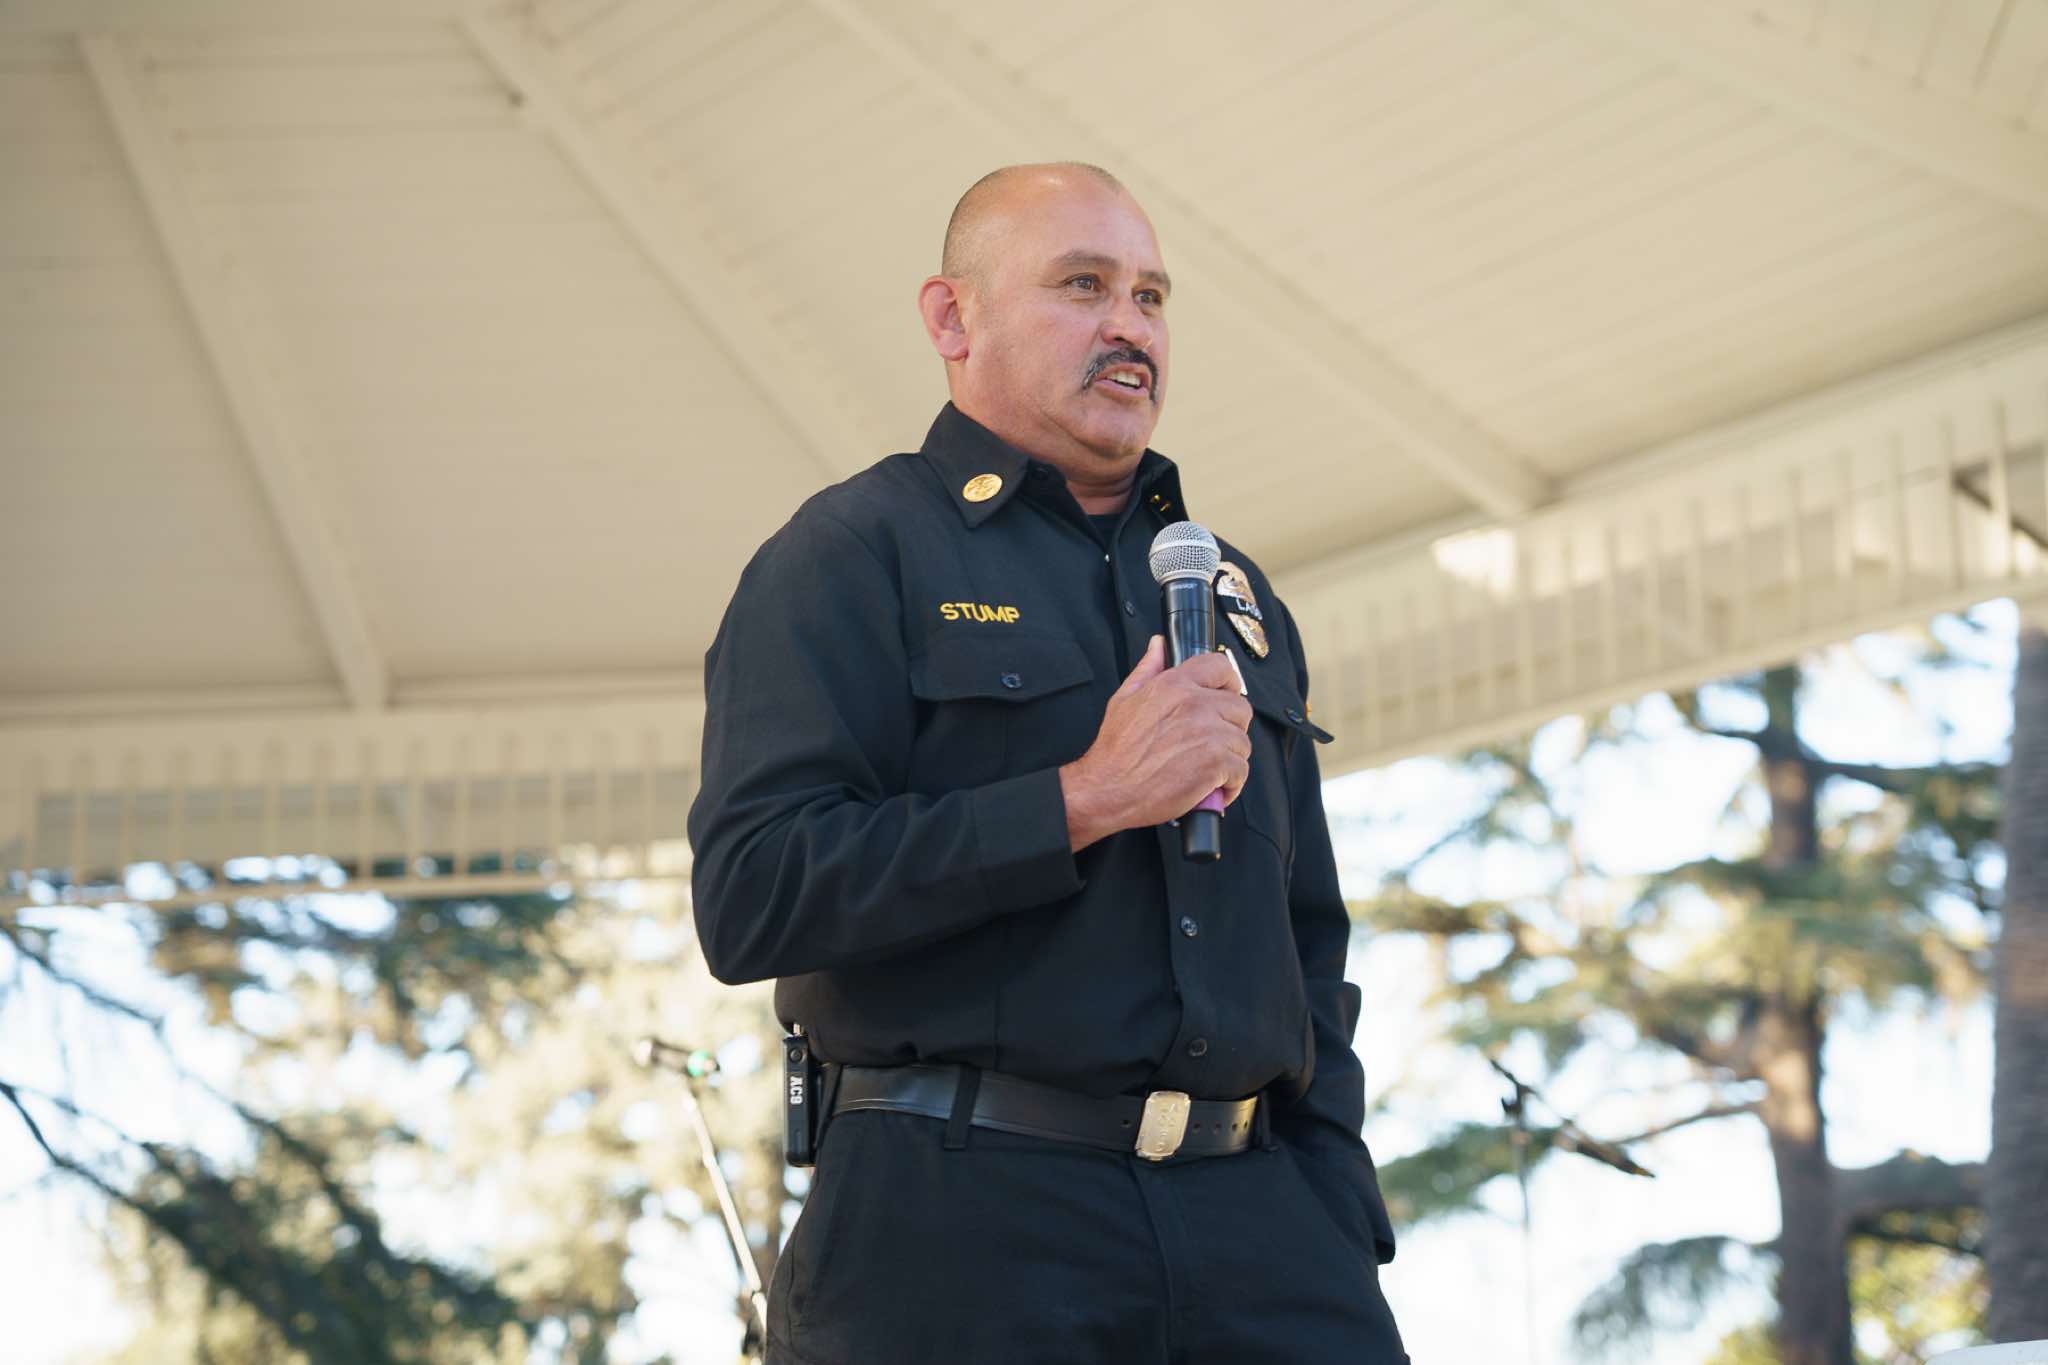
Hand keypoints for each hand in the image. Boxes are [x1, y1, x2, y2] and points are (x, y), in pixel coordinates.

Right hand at [1058, 635, 1252, 851]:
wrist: (1109, 789)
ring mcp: (1208, 733)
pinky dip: (1230, 785)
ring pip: (1242, 742)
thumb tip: (1158, 645)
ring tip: (1208, 770)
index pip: (1220, 667)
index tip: (1226, 697)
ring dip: (1230, 759)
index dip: (1229, 683)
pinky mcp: (1215, 763)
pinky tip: (1211, 788)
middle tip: (1213, 744)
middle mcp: (1194, 704)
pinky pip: (1240, 771)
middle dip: (1231, 728)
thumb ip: (1147, 669)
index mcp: (1174, 684)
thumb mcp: (1125, 699)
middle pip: (1240, 707)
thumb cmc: (1115, 750)